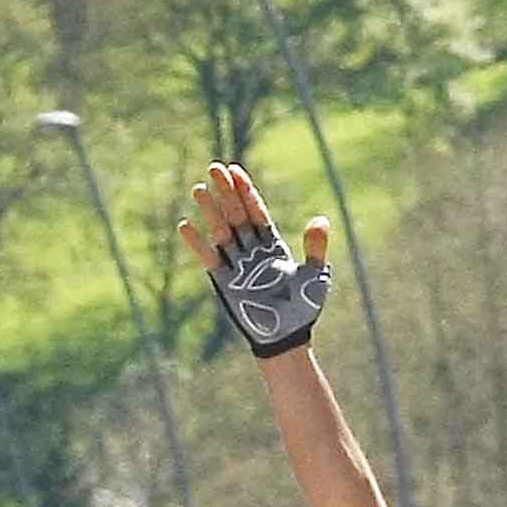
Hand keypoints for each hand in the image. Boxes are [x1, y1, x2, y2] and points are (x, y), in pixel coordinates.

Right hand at [180, 162, 331, 357]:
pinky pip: (210, 259)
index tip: (236, 171)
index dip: (246, 192)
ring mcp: (237, 265)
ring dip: (211, 211)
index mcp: (273, 246)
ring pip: (222, 232)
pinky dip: (198, 244)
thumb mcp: (315, 275)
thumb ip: (316, 247)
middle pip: (236, 216)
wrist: (287, 339)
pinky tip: (186, 226)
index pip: (257, 212)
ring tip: (200, 188)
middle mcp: (252, 251)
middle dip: (226, 192)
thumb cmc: (303, 308)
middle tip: (214, 168)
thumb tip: (320, 219)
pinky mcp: (225, 282)